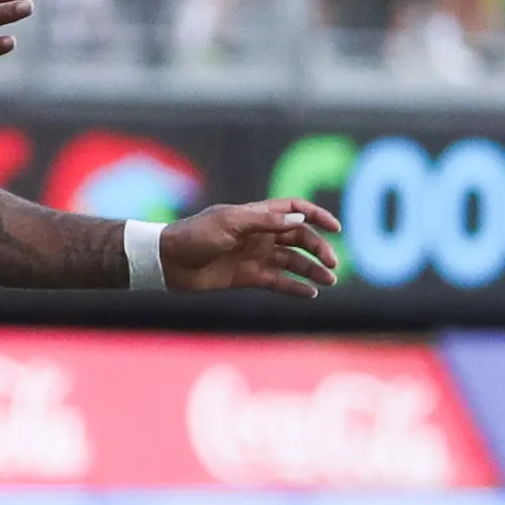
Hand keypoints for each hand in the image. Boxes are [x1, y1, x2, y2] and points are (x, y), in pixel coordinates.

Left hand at [159, 199, 344, 296]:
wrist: (168, 261)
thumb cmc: (195, 235)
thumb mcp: (230, 223)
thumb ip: (265, 222)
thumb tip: (299, 219)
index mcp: (256, 215)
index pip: (294, 209)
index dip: (316, 216)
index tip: (335, 228)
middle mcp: (260, 234)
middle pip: (299, 238)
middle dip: (318, 249)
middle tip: (332, 265)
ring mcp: (255, 256)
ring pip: (292, 262)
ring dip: (312, 270)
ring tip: (329, 281)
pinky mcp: (247, 277)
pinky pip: (278, 281)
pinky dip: (295, 287)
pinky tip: (310, 294)